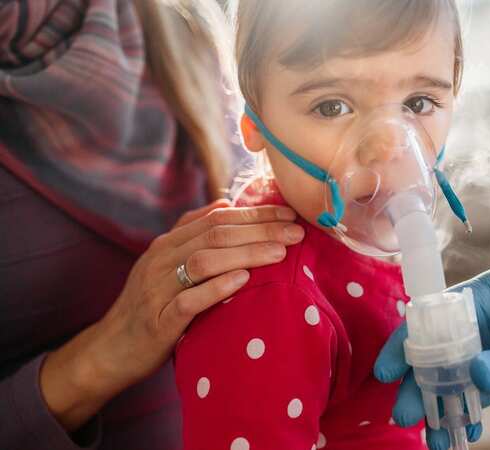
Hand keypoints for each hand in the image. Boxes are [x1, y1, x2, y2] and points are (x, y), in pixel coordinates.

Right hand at [41, 200, 303, 430]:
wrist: (111, 350)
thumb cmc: (150, 306)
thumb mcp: (167, 264)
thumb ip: (193, 233)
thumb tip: (226, 202)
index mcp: (168, 243)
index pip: (217, 218)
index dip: (255, 214)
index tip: (289, 214)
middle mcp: (161, 259)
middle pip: (215, 235)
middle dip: (260, 230)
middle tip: (296, 231)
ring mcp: (157, 288)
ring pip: (204, 260)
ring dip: (245, 253)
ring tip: (280, 252)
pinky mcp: (158, 320)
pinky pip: (188, 299)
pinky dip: (217, 288)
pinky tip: (243, 281)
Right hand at [374, 265, 489, 449]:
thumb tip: (476, 379)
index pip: (437, 314)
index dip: (409, 339)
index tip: (390, 370)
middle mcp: (486, 322)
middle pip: (437, 351)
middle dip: (418, 383)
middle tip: (405, 415)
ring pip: (453, 380)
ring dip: (439, 406)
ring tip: (433, 438)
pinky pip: (476, 399)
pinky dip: (465, 417)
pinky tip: (460, 436)